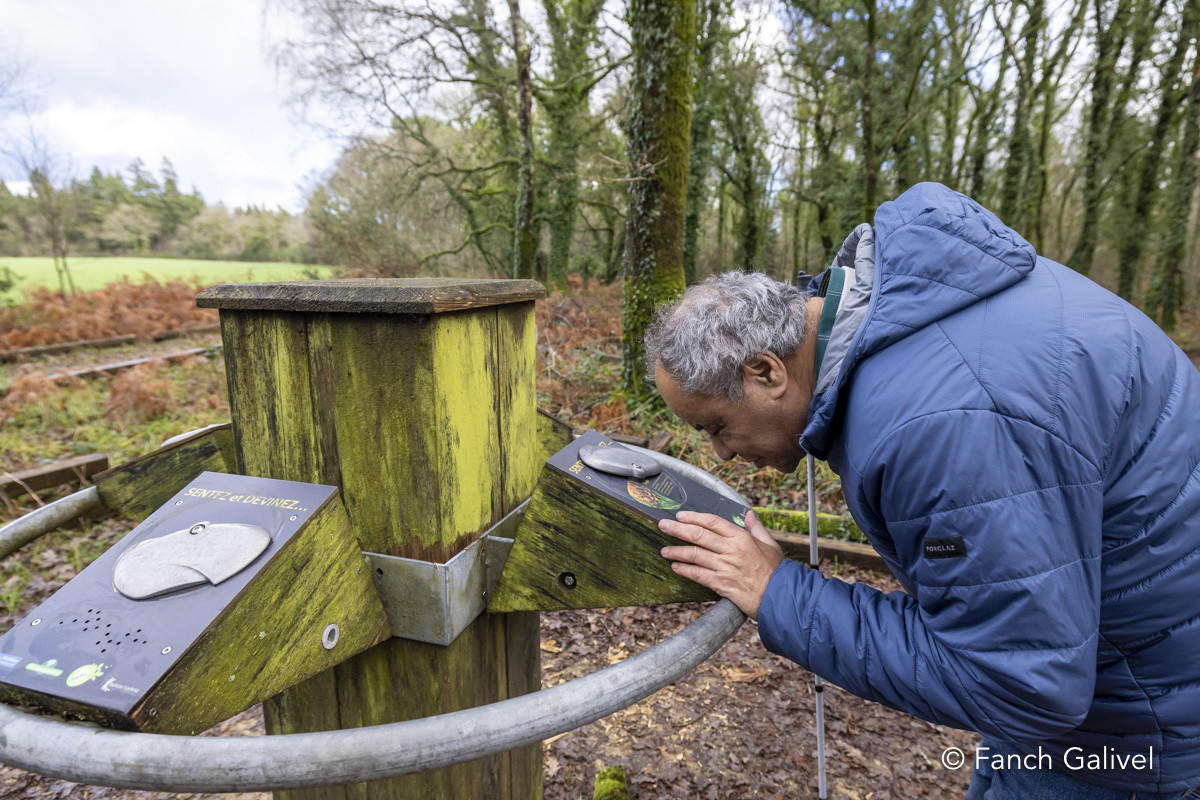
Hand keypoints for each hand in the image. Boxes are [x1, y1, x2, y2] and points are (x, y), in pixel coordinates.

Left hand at [659, 509, 784, 619]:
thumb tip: (749, 514)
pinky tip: (675, 567)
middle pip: (698, 535)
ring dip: (676, 551)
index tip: (680, 516)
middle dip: (677, 529)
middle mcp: (731, 550)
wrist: (779, 598)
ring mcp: (725, 567)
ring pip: (694, 555)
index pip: (713, 522)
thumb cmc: (776, 571)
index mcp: (742, 538)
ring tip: (664, 550)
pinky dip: (684, 570)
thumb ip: (757, 528)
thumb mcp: (770, 544)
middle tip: (663, 525)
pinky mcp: (721, 584)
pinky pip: (698, 575)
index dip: (694, 517)